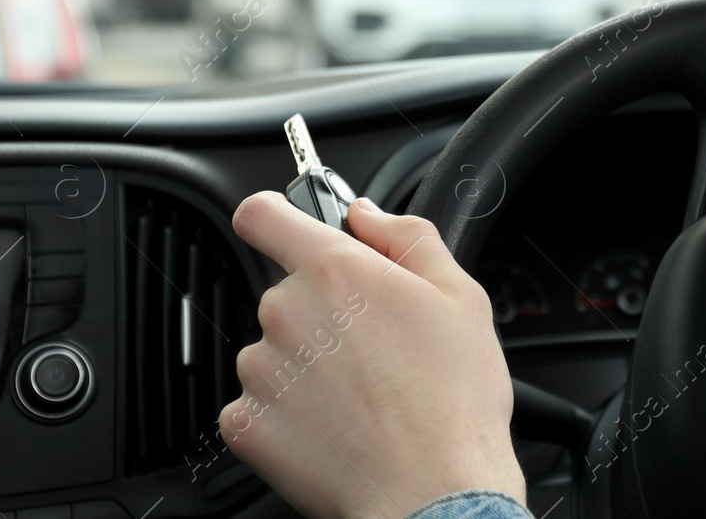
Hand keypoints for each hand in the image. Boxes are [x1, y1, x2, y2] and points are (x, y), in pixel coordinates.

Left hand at [220, 194, 523, 518]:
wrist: (433, 492)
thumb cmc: (454, 401)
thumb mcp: (460, 295)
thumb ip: (407, 236)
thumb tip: (368, 215)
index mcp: (337, 270)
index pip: (265, 214)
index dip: (277, 217)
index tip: (289, 230)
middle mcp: (287, 312)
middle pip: (286, 293)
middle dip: (323, 312)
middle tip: (374, 348)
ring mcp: (261, 370)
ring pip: (273, 350)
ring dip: (305, 364)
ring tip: (362, 396)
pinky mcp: (245, 423)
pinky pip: (256, 404)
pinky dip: (286, 414)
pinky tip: (334, 426)